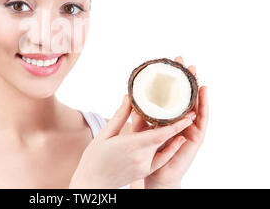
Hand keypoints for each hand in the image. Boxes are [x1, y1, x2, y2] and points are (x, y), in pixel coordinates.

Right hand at [69, 93, 195, 188]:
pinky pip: (161, 158)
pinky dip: (170, 149)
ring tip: (181, 119)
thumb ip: (120, 116)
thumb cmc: (94, 158)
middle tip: (186, 108)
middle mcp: (141, 157)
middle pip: (163, 138)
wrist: (92, 184)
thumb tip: (128, 97)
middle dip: (176, 124)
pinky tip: (177, 140)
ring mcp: (144, 166)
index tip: (189, 114)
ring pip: (162, 146)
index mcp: (131, 146)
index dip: (176, 124)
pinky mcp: (144, 171)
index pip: (160, 134)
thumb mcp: (104, 134)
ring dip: (171, 133)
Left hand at [131, 56, 208, 188]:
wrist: (157, 174)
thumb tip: (128, 95)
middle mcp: (180, 119)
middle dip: (184, 77)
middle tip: (182, 60)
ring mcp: (190, 126)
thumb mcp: (139, 129)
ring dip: (196, 87)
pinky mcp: (197, 136)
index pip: (170, 93)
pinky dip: (203, 105)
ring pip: (195, 102)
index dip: (170, 79)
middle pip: (184, 94)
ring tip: (194, 72)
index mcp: (167, 116)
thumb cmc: (148, 152)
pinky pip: (202, 119)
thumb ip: (135, 114)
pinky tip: (203, 92)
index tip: (169, 62)